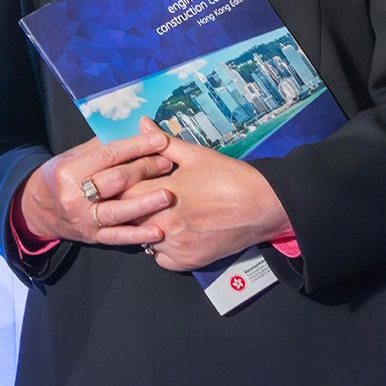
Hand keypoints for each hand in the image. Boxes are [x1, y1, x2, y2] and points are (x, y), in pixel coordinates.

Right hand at [16, 126, 173, 247]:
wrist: (38, 210)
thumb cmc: (59, 179)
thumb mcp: (72, 158)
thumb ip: (100, 148)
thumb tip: (133, 133)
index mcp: (69, 171)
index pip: (107, 155)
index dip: (136, 146)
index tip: (160, 140)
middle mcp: (75, 196)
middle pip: (116, 180)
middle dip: (145, 169)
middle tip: (169, 163)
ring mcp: (85, 218)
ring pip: (119, 210)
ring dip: (146, 203)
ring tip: (168, 195)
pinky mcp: (93, 237)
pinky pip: (118, 237)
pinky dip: (139, 235)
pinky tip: (158, 232)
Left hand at [107, 119, 294, 271]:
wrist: (265, 206)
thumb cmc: (231, 177)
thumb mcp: (196, 155)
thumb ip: (162, 142)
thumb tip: (141, 123)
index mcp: (163, 193)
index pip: (123, 191)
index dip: (120, 185)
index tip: (121, 180)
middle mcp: (165, 222)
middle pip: (128, 217)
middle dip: (127, 207)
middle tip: (134, 199)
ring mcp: (176, 245)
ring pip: (142, 239)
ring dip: (143, 229)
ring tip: (154, 215)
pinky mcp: (188, 261)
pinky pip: (160, 259)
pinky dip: (161, 250)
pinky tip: (170, 235)